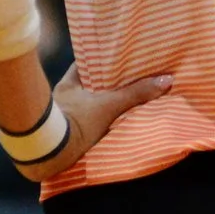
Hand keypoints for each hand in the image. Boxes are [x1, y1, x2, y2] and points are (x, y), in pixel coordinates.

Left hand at [12, 63, 172, 184]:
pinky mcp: (60, 135)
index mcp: (69, 82)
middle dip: (104, 86)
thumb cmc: (75, 122)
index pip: (87, 64)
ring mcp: (60, 115)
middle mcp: (62, 96)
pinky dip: (92, 124)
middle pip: (88, 85)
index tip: (119, 60)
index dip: (103, 62)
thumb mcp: (108, 106)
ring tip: (119, 105)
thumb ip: (135, 94)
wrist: (48, 154)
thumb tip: (166, 81)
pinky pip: (80, 123)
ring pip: (84, 105)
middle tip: (126, 83)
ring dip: (97, 107)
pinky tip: (103, 128)